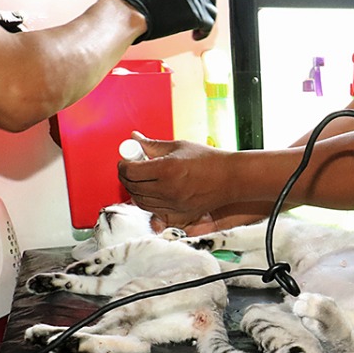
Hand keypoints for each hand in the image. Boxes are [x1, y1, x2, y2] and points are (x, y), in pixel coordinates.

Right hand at [105, 0, 215, 43]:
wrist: (131, 12)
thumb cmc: (132, 4)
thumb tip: (166, 4)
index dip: (193, 1)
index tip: (189, 9)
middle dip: (204, 8)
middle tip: (199, 19)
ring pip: (211, 10)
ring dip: (206, 21)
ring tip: (196, 30)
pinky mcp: (195, 14)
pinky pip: (208, 24)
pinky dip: (204, 32)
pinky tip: (195, 36)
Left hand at [118, 133, 236, 229]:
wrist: (230, 179)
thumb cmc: (208, 160)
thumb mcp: (178, 146)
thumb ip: (152, 145)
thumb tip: (134, 138)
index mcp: (166, 169)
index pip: (129, 170)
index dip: (123, 165)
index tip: (126, 160)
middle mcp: (167, 189)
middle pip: (132, 187)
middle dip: (126, 177)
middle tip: (131, 169)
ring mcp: (173, 204)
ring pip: (140, 201)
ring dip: (135, 190)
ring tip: (142, 180)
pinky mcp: (178, 214)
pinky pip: (153, 210)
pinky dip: (147, 201)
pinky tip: (152, 191)